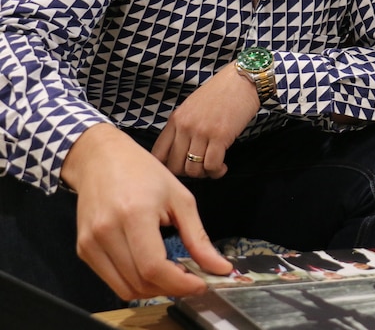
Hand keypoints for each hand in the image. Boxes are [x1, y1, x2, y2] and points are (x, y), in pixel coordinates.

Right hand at [61, 124, 232, 299]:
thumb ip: (198, 237)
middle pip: (140, 282)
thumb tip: (219, 267)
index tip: (201, 284)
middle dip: (171, 287)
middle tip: (191, 278)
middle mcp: (106, 232)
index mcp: (134, 215)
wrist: (101, 158)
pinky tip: (151, 266)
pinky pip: (112, 280)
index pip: (154, 267)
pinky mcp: (83, 250)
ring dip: (154, 288)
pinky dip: (135, 281)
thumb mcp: (180, 198)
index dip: (180, 284)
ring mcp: (90, 243)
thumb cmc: (143, 172)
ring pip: (125, 287)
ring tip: (173, 273)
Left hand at [151, 63, 260, 178]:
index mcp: (176, 119)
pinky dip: (217, 171)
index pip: (158, 154)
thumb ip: (183, 126)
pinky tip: (223, 167)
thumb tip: (181, 152)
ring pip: (193, 169)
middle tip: (200, 169)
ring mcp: (202, 131)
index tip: (181, 168)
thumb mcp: (193, 106)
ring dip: (204, 174)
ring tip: (213, 168)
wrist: (242, 80)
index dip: (168, 168)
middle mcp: (185, 126)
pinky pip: (212, 165)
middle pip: (175, 166)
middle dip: (187, 174)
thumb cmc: (221, 93)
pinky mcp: (220, 136)